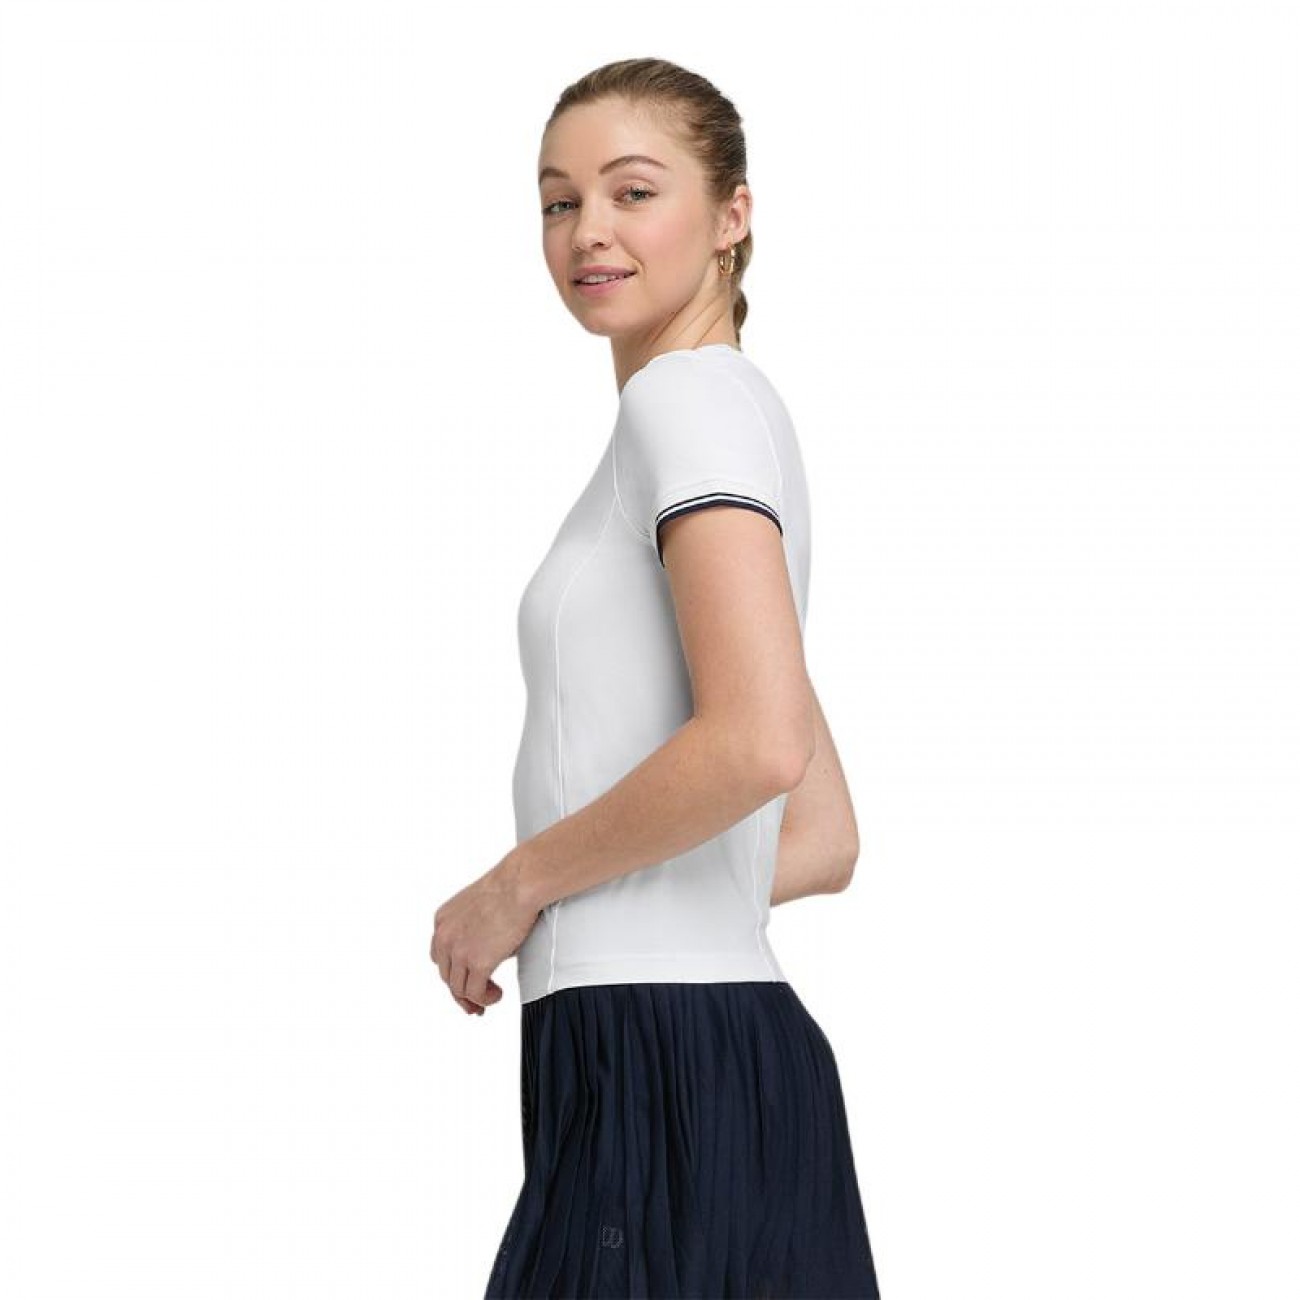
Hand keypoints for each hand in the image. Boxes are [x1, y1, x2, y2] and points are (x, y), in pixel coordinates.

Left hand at [430, 852, 539, 1016]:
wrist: (520, 884)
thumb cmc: (509, 887)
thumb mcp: (479, 907)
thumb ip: (475, 931)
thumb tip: (489, 952)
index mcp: (443, 921)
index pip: (440, 956)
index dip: (453, 972)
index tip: (464, 980)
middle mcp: (445, 937)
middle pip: (447, 975)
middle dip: (461, 991)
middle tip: (475, 1002)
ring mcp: (459, 951)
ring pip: (458, 988)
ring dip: (475, 997)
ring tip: (491, 996)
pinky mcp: (477, 963)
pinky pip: (475, 993)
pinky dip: (485, 999)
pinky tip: (496, 994)